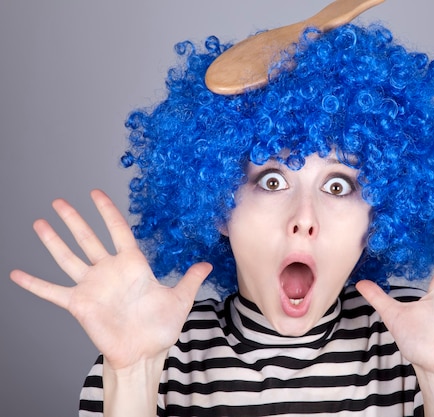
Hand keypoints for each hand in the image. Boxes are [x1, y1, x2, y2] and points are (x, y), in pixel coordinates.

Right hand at [10, 190, 211, 370]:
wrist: (144, 353)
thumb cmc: (160, 328)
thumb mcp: (179, 300)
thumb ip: (190, 279)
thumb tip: (208, 264)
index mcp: (133, 265)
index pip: (118, 230)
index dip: (107, 211)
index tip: (96, 193)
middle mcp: (109, 271)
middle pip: (88, 238)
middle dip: (74, 219)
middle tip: (59, 201)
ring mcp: (92, 286)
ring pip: (68, 257)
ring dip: (53, 241)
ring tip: (39, 223)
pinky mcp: (79, 304)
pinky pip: (52, 291)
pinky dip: (34, 284)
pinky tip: (17, 273)